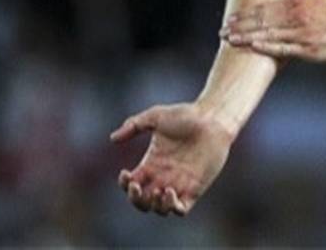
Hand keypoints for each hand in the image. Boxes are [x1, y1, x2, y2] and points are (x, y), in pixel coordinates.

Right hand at [110, 102, 234, 216]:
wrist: (213, 118)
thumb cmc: (187, 115)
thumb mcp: (156, 116)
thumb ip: (133, 124)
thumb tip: (113, 139)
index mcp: (152, 163)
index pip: (132, 183)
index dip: (125, 184)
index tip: (126, 173)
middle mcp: (163, 177)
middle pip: (142, 201)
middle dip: (135, 199)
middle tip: (137, 187)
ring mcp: (179, 184)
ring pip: (159, 209)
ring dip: (153, 205)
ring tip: (158, 191)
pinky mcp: (195, 189)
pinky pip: (181, 209)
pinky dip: (172, 207)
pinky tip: (170, 192)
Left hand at [220, 0, 325, 61]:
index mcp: (296, 3)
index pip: (265, 8)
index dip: (246, 14)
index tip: (230, 17)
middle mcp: (296, 18)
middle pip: (263, 22)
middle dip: (241, 27)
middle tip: (223, 31)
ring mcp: (302, 34)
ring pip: (269, 35)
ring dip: (248, 37)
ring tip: (232, 41)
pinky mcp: (308, 50)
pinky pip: (284, 48)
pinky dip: (268, 47)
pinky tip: (254, 47)